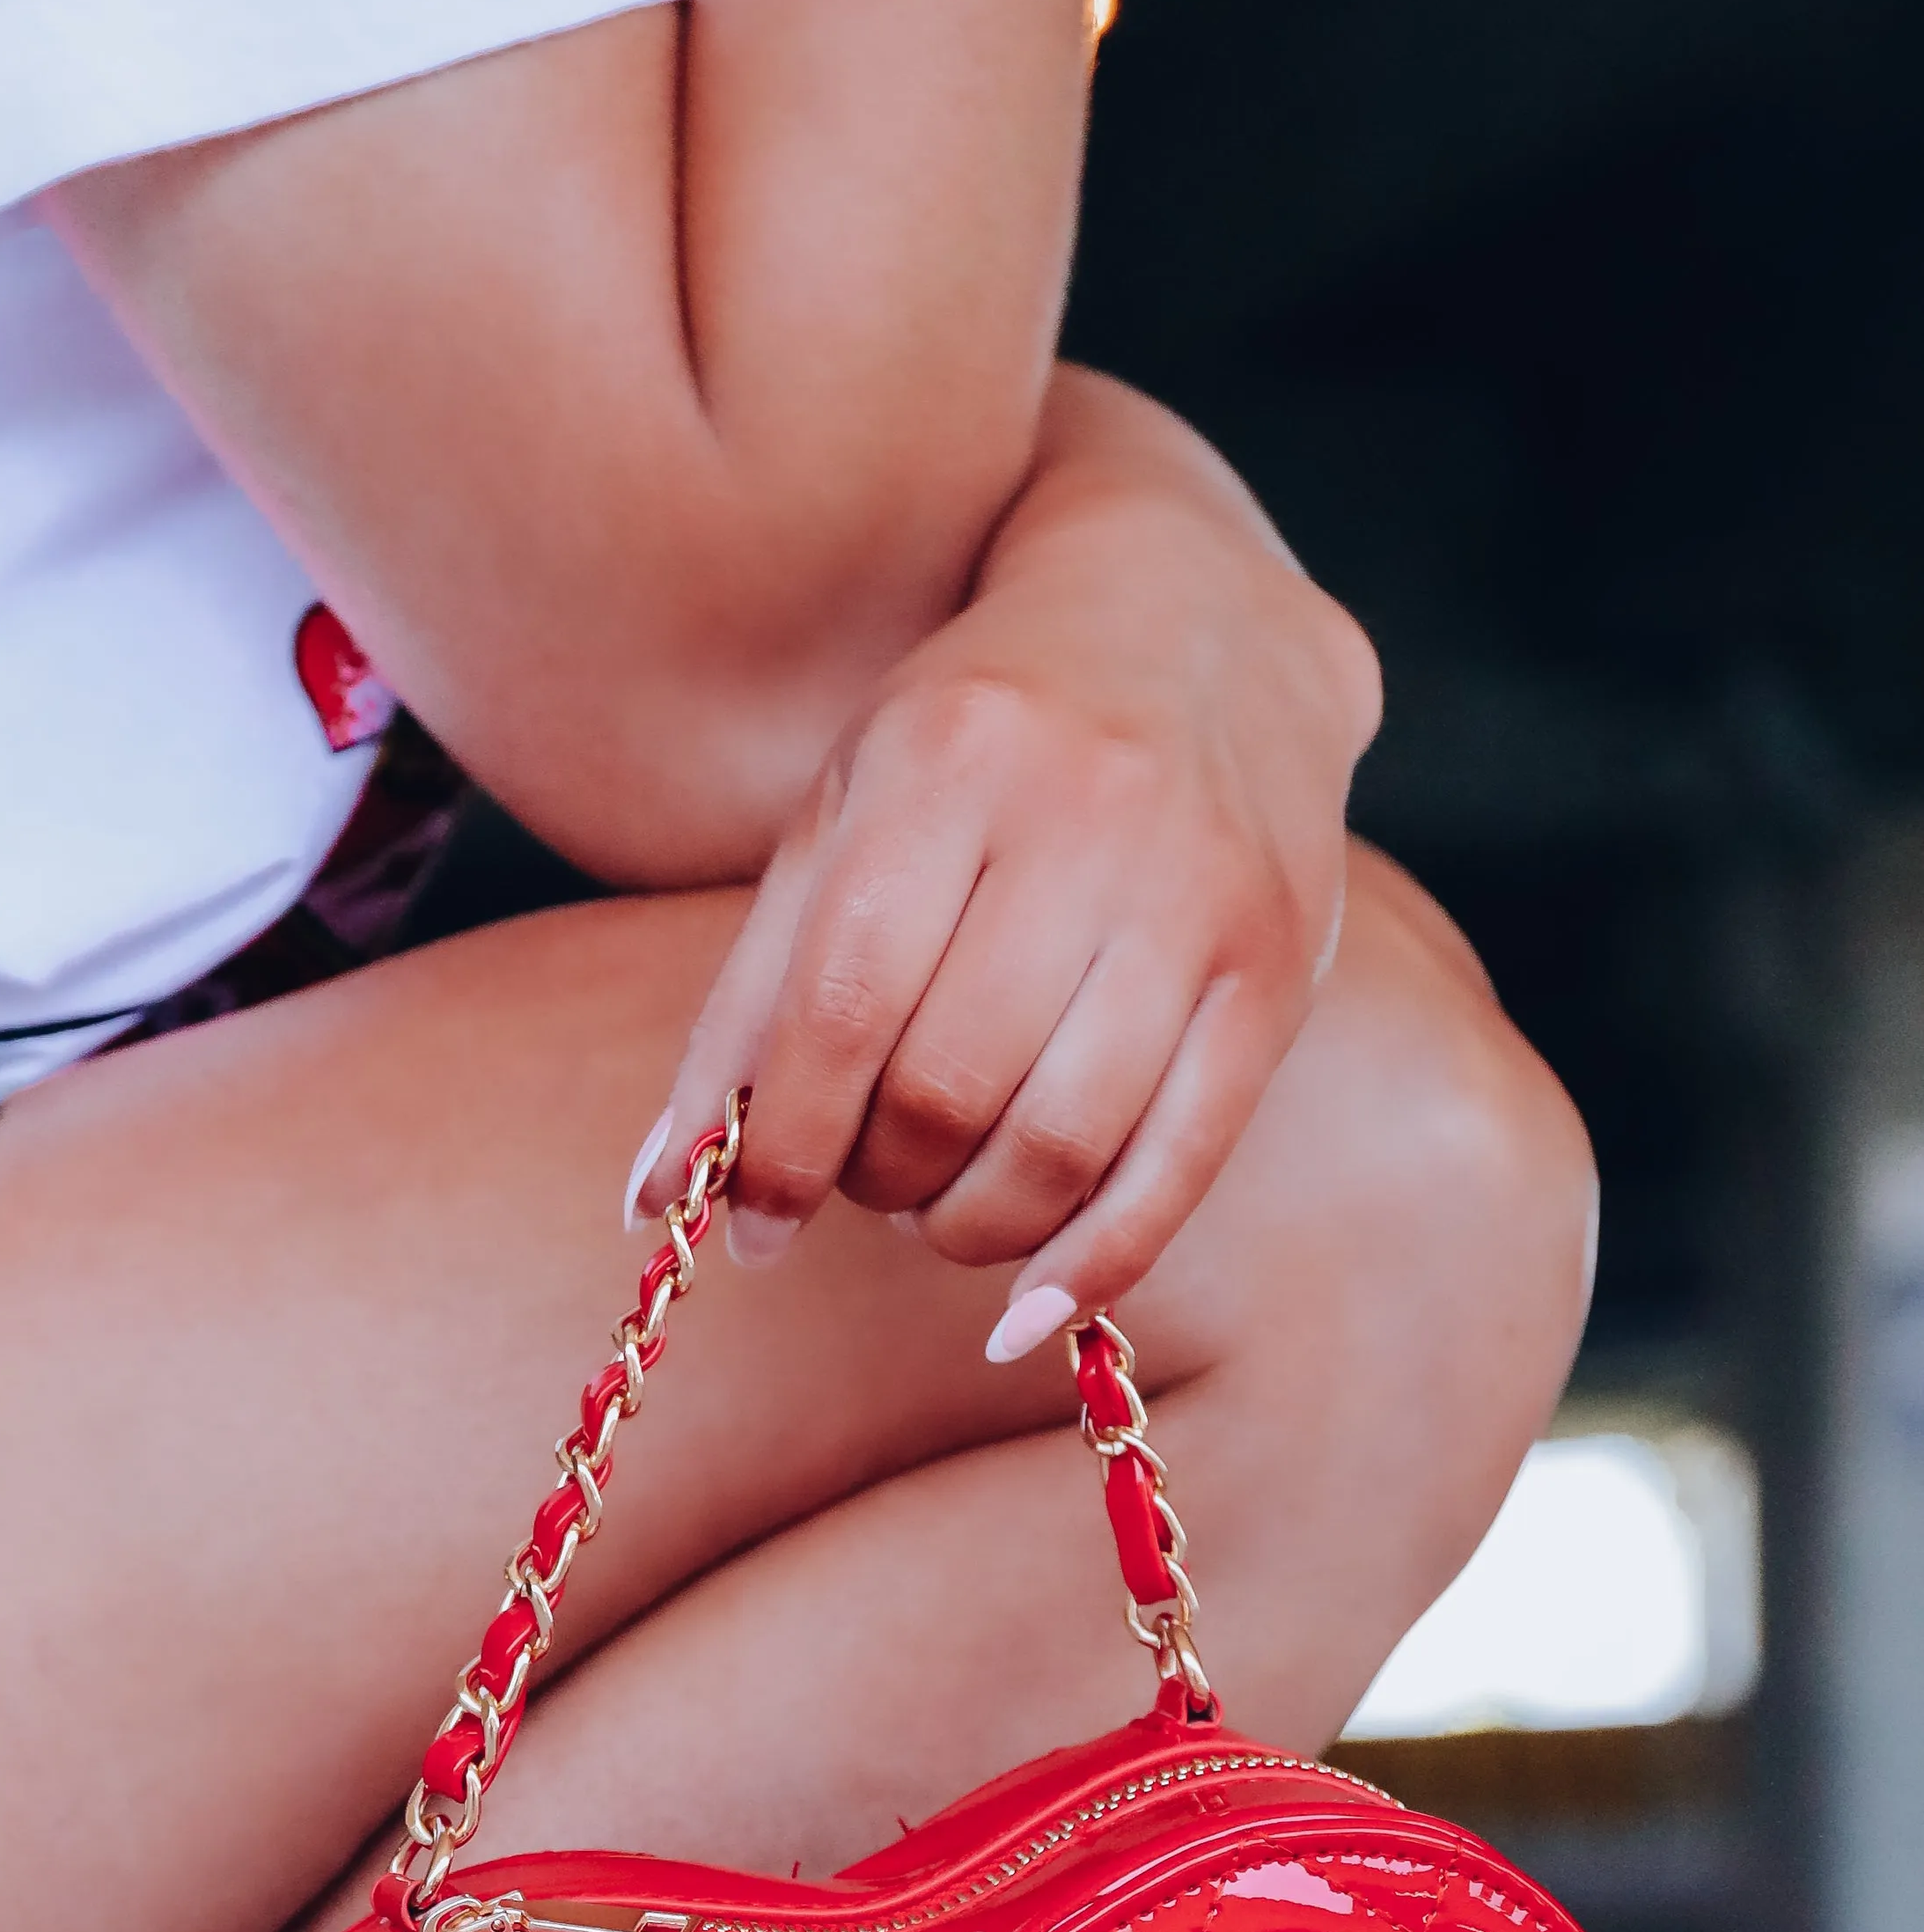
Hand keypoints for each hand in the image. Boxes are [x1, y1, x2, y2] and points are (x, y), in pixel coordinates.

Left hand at [630, 374, 1380, 1347]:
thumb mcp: (843, 817)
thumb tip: (653, 1197)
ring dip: (968, 1227)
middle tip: (864, 1181)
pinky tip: (1023, 1310)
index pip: (841, 1007)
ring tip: (935, 1209)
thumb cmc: (980, 742)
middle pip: (947, 1086)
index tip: (750, 1224)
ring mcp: (1198, 894)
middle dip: (878, 1179)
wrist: (1195, 620)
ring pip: (1061, 1144)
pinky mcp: (1278, 967)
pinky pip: (1180, 1165)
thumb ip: (748, 1000)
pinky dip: (1089, 1266)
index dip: (781, 1146)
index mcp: (949, 759)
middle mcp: (1087, 818)